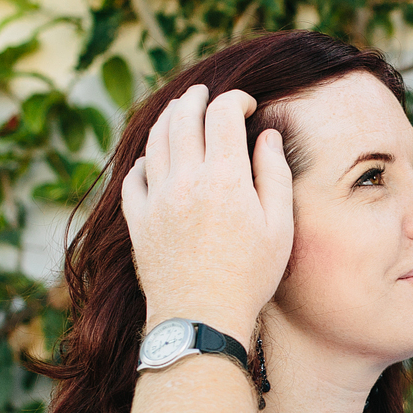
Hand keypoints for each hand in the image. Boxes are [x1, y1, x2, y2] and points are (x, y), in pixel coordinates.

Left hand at [120, 86, 293, 331]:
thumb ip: (274, 175)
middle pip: (183, 117)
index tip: (247, 107)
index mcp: (224, 178)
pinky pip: (133, 176)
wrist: (200, 317)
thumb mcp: (279, 227)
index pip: (223, 115)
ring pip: (155, 140)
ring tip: (179, 112)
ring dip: (169, 119)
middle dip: (197, 99)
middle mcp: (185, 180)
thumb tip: (268, 136)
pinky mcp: (138, 220)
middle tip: (205, 95)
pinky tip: (154, 160)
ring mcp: (156, 198)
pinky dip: (144, 160)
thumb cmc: (249, 276)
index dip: (236, 100)